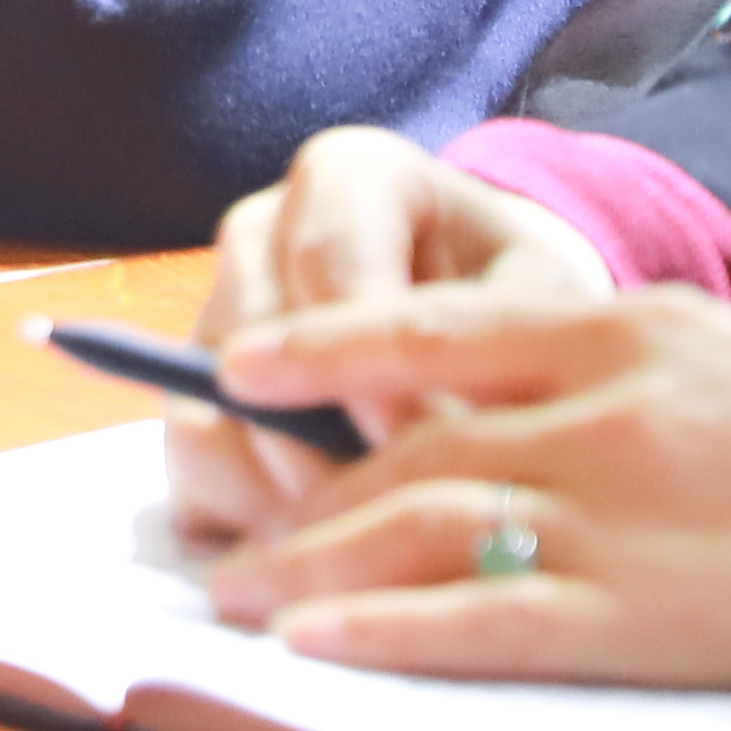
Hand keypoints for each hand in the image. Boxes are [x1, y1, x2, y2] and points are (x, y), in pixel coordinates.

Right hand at [162, 126, 609, 541]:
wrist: (501, 325)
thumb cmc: (526, 304)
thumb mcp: (537, 306)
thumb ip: (491, 358)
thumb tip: (442, 454)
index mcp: (349, 177)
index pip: (328, 255)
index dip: (364, 360)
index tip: (420, 441)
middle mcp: (262, 232)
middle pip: (247, 341)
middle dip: (315, 445)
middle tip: (386, 520)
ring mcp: (216, 315)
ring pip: (204, 412)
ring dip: (276, 496)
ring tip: (361, 550)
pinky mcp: (196, 399)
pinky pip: (192, 467)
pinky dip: (250, 522)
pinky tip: (326, 553)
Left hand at [194, 284, 730, 692]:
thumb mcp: (729, 346)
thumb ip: (619, 364)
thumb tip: (519, 401)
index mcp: (625, 326)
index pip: (432, 328)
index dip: (323, 349)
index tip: (241, 368)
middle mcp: (601, 409)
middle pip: (406, 444)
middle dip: (300, 489)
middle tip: (224, 527)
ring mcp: (620, 511)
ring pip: (421, 527)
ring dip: (314, 564)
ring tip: (241, 599)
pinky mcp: (650, 615)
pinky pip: (487, 622)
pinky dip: (389, 631)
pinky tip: (321, 645)